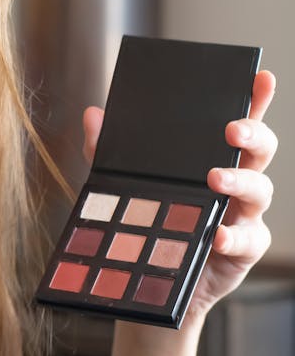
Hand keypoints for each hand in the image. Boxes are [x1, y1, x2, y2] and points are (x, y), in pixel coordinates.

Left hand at [82, 69, 277, 323]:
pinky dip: (233, 235)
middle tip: (232, 128)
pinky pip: (248, 239)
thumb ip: (108, 152)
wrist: (156, 279)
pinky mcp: (243, 249)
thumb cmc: (153, 221)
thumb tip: (93, 114)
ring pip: (260, 189)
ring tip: (216, 178)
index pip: (240, 122)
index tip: (261, 77)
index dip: (255, 99)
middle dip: (253, 133)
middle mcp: (236, 182)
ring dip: (240, 181)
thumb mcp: (125, 183)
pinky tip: (218, 234)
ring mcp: (243, 215)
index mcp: (213, 158)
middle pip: (260, 150)